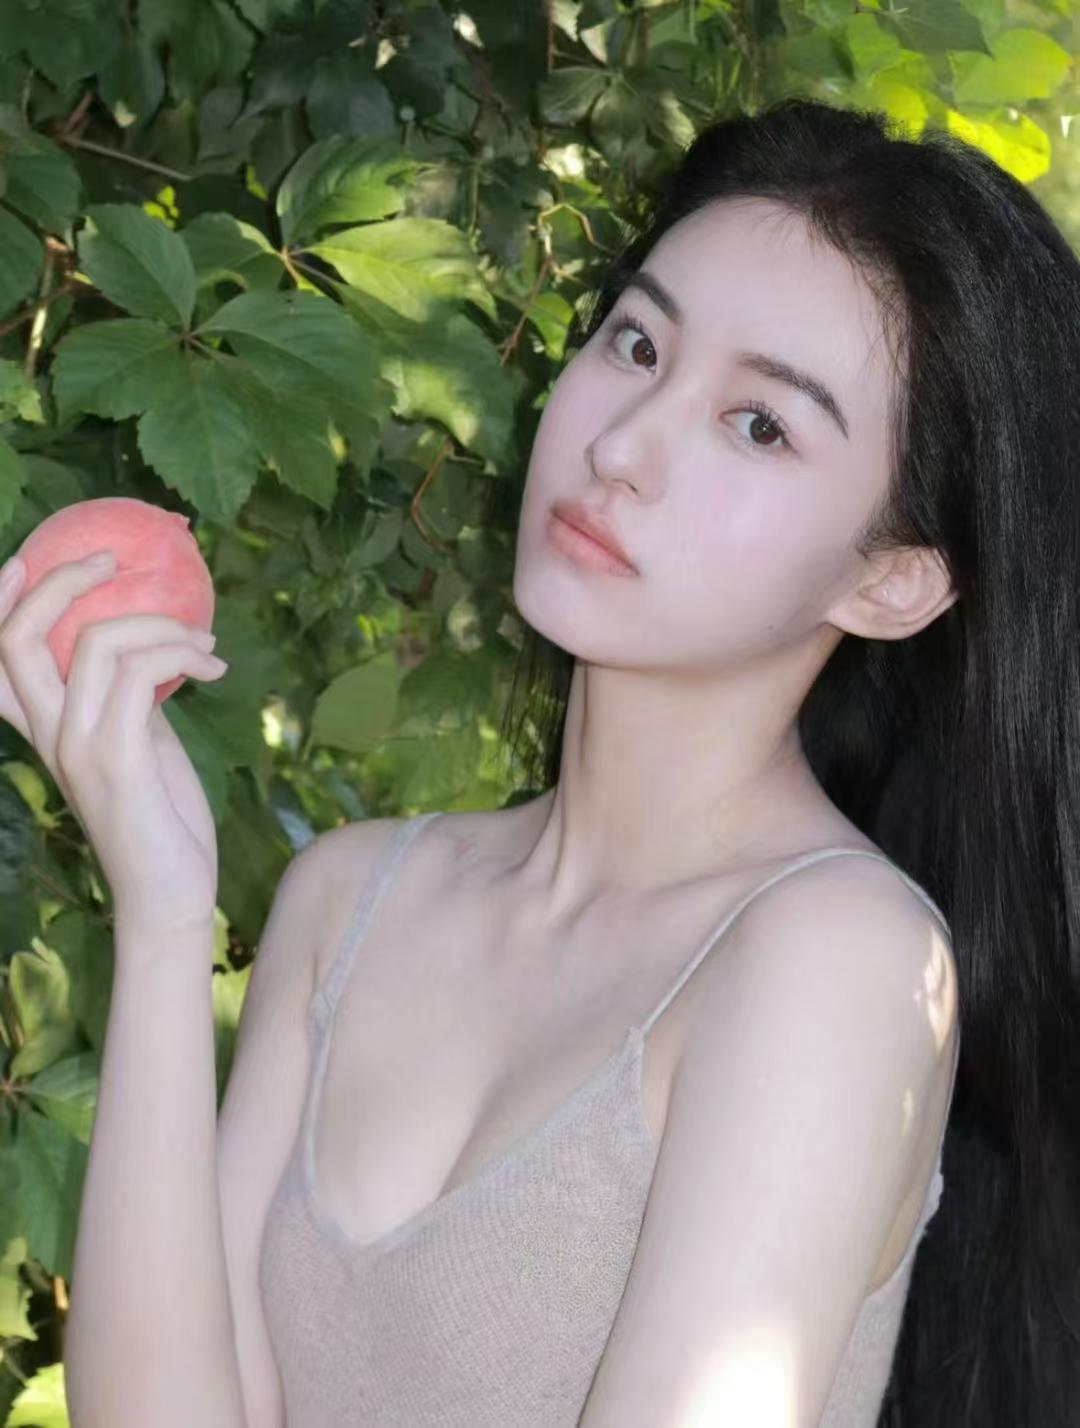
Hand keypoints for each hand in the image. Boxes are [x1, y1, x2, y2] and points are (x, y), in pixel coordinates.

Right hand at [0, 550, 228, 937]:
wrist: (171, 895)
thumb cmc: (162, 820)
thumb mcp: (141, 743)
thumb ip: (129, 696)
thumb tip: (149, 647)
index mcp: (45, 730)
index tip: (30, 558)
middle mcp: (48, 735)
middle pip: (15, 637)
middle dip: (63, 581)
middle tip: (115, 561)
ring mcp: (76, 747)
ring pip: (96, 642)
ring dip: (164, 624)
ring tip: (206, 645)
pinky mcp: (115, 761)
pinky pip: (137, 674)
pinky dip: (181, 653)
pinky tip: (215, 669)